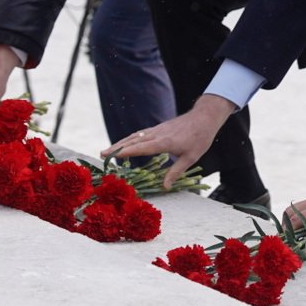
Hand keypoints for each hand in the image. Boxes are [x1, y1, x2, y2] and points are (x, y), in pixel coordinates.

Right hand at [102, 95, 235, 189]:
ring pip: (135, 136)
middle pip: (133, 140)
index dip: (127, 151)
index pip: (142, 147)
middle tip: (101, 154)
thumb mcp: (191, 157)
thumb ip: (176, 172)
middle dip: (116, 147)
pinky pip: (140, 134)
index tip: (113, 156)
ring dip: (120, 143)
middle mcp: (157, 134)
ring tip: (107, 151)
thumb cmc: (199, 139)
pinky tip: (124, 144)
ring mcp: (157, 129)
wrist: (204, 118)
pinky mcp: (158, 128)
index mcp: (165, 142)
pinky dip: (129, 139)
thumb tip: (165, 187)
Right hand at [282, 168, 305, 252]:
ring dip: (291, 223)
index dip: (288, 235)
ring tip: (297, 238)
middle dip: (286, 229)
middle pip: (289, 214)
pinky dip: (298, 219)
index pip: (295, 221)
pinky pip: (302, 208)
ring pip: (294, 210)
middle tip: (290, 244)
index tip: (287, 247)